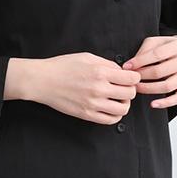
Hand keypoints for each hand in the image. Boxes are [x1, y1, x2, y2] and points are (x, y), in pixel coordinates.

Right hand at [10, 53, 139, 124]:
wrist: (43, 81)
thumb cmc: (62, 67)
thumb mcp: (87, 57)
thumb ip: (107, 64)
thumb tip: (121, 71)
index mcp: (100, 72)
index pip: (132, 79)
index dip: (134, 78)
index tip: (130, 78)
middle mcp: (99, 89)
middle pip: (130, 94)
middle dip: (130, 90)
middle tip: (123, 88)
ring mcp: (93, 104)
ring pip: (123, 109)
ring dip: (124, 104)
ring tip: (117, 99)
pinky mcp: (87, 115)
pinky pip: (110, 120)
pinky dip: (115, 115)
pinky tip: (110, 108)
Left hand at [120, 35, 176, 110]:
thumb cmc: (171, 47)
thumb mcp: (158, 41)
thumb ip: (146, 50)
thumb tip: (132, 64)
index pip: (157, 54)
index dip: (140, 61)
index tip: (127, 67)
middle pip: (160, 72)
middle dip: (142, 76)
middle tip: (131, 79)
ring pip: (168, 86)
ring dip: (149, 89)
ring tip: (138, 88)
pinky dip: (165, 103)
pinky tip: (153, 104)